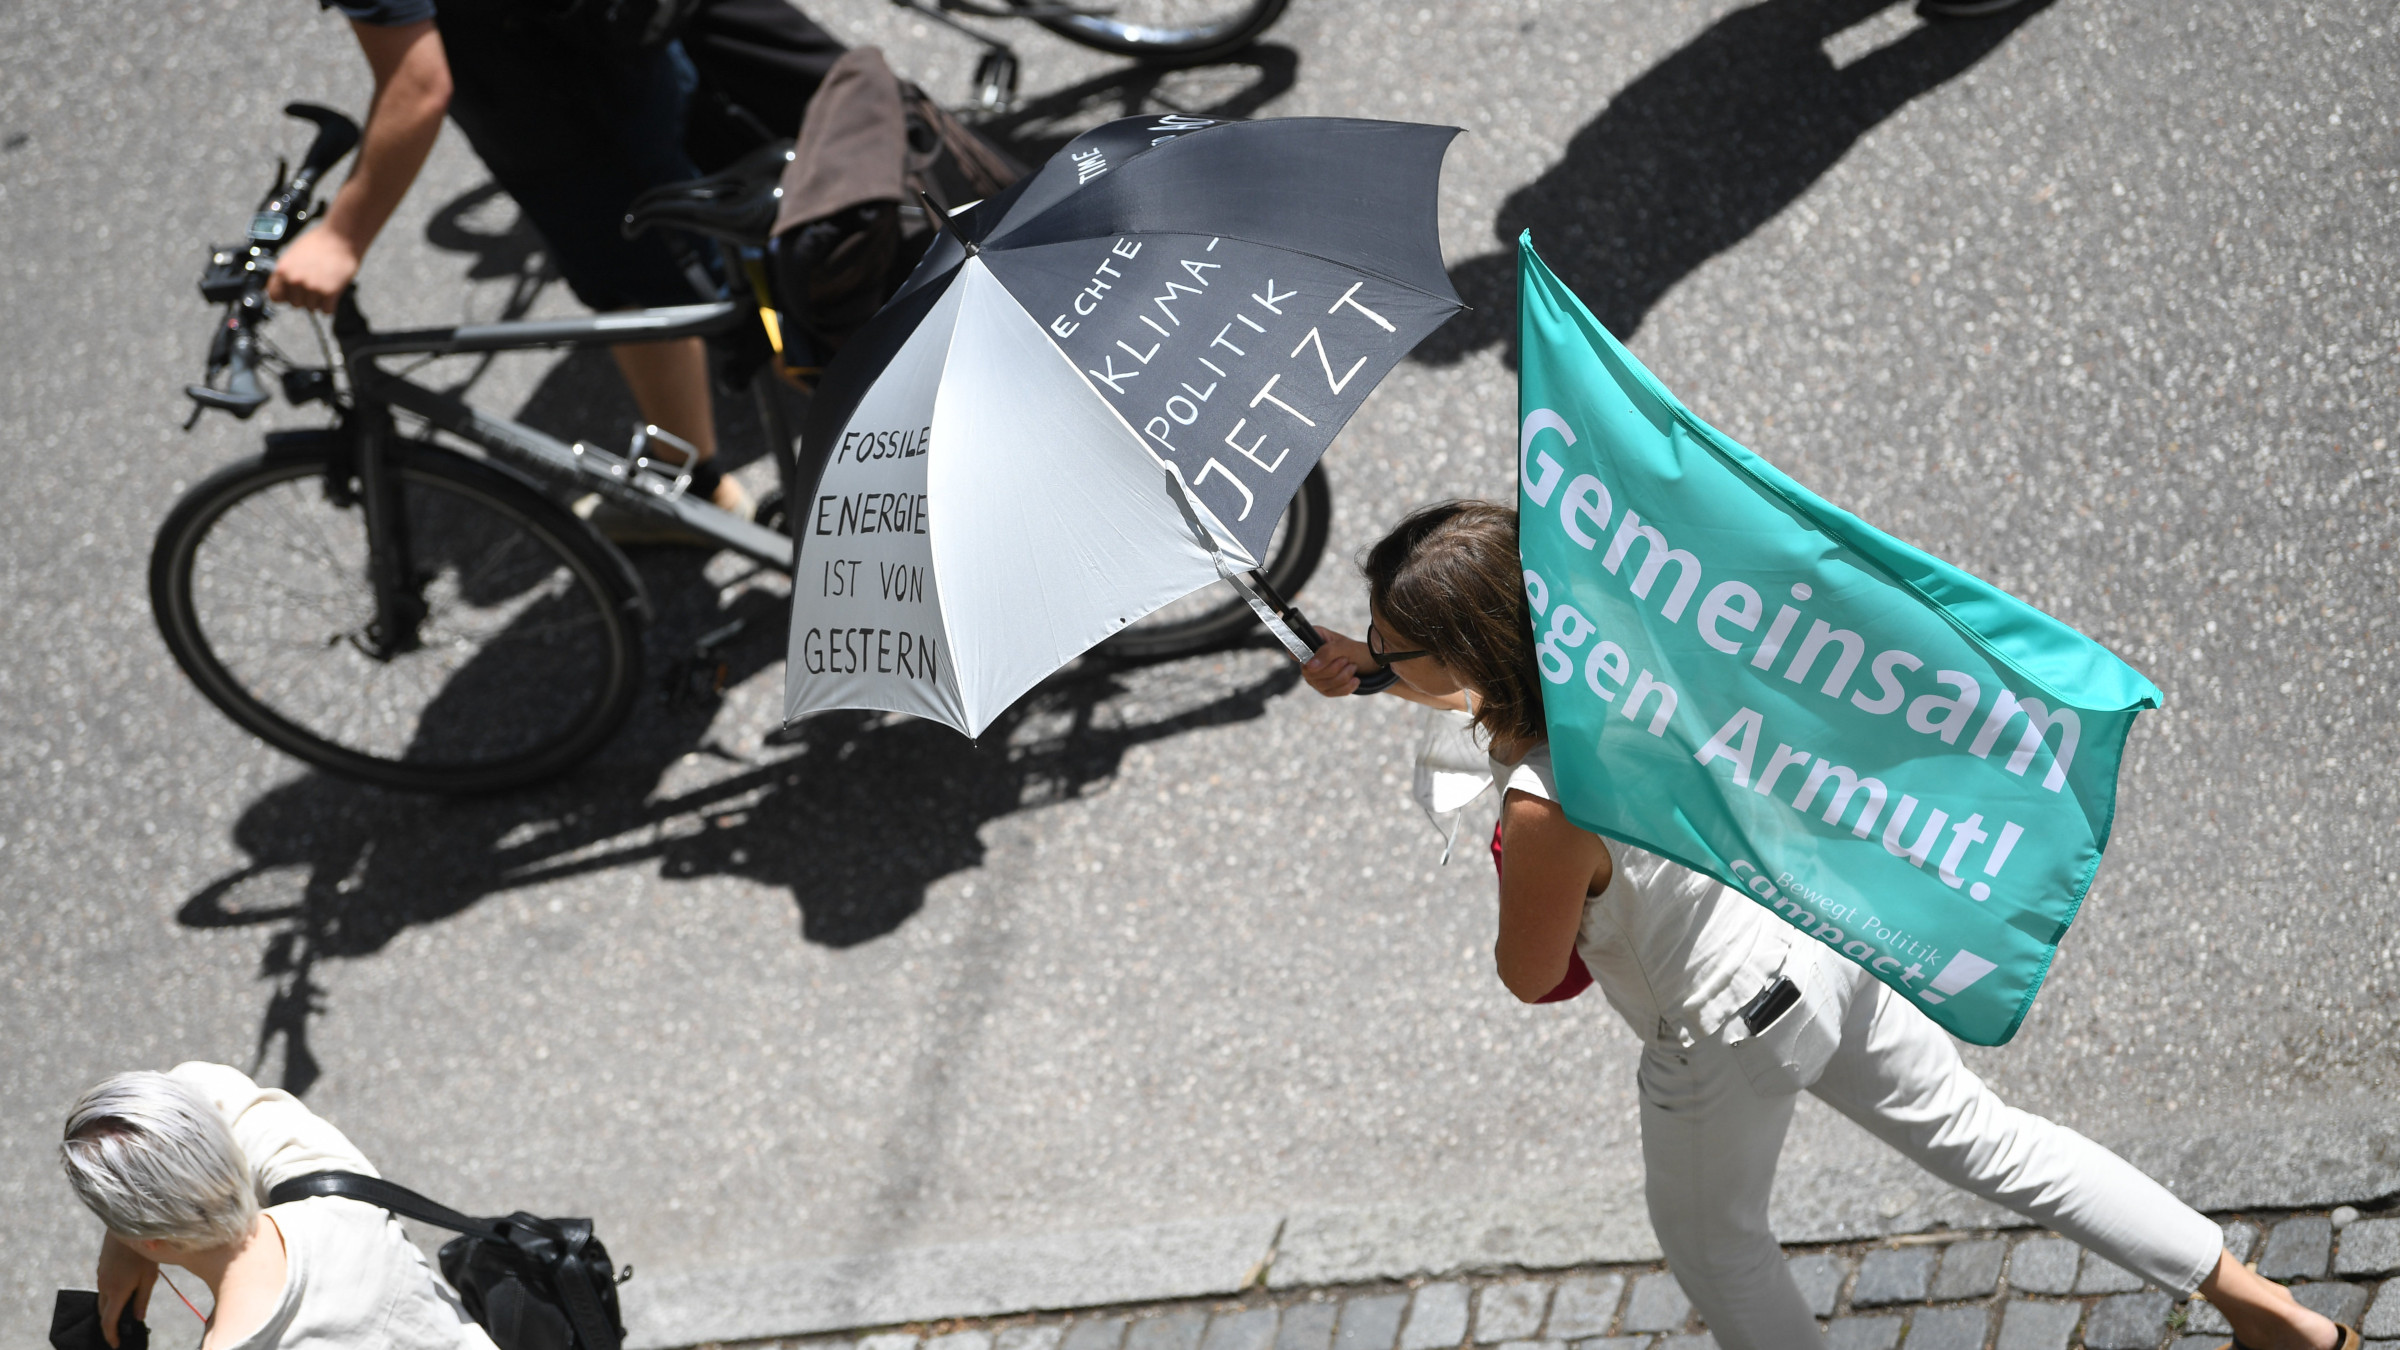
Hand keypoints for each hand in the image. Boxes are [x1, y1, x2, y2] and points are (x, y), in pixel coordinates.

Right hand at [97, 1232, 157, 1347]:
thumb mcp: (149, 1277)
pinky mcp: (100, 1269)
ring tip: (125, 1310)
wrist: (127, 1228)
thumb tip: (138, 1319)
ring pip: (103, 1299)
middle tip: (124, 1328)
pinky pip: (103, 1287)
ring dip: (111, 1307)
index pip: (108, 1321)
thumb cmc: (144, 1252)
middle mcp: (104, 1287)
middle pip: (104, 1312)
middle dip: (111, 1323)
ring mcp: (100, 1277)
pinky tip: (123, 1290)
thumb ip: (142, 1300)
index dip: (111, 1336)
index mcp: (117, 1292)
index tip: (116, 1344)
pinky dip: (110, 1295)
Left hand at [266, 228, 361, 313]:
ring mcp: (312, 288)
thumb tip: (283, 289)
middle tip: (315, 284)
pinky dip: (331, 304)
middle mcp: (295, 280)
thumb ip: (287, 273)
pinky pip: (327, 310)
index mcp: (282, 270)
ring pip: (312, 308)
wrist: (341, 237)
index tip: (293, 293)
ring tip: (325, 284)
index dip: (286, 295)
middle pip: (295, 304)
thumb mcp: (293, 255)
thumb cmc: (319, 243)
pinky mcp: (329, 293)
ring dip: (319, 300)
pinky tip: (333, 290)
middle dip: (305, 297)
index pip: (275, 296)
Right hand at [1300, 627, 1373, 696]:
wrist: (1369, 663)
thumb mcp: (1343, 647)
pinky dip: (1345, 687)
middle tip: (1346, 660)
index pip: (1293, 648)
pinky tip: (1355, 680)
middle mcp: (1308, 660)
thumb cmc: (1354, 650)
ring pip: (1321, 684)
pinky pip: (1330, 692)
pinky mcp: (1323, 688)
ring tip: (1353, 667)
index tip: (1308, 657)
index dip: (1294, 652)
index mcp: (1311, 641)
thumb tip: (1309, 666)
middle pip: (1309, 671)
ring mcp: (1314, 676)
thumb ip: (1326, 653)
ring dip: (1342, 676)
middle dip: (1333, 668)